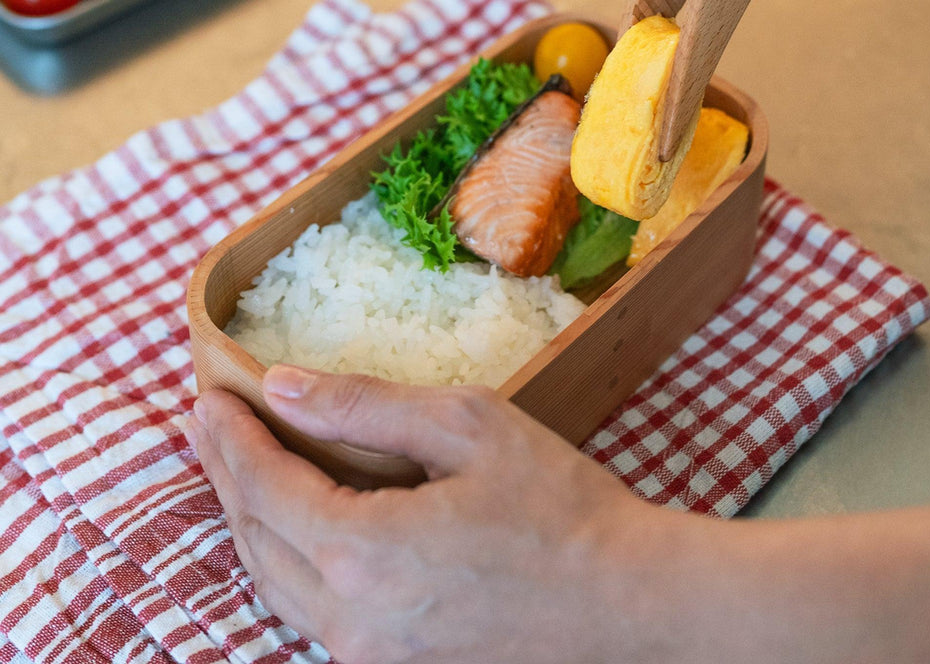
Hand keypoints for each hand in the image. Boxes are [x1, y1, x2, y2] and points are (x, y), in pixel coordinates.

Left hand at [188, 367, 929, 663]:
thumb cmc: (558, 505)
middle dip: (226, 475)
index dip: (230, 438)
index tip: (207, 398)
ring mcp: (369, 658)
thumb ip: (367, 404)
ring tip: (240, 467)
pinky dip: (287, 559)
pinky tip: (296, 526)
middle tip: (212, 424)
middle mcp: (351, 620)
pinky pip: (310, 613)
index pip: (264, 487)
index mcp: (367, 552)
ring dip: (250, 519)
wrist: (627, 605)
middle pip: (256, 538)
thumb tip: (282, 386)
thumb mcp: (468, 427)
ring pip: (274, 583)